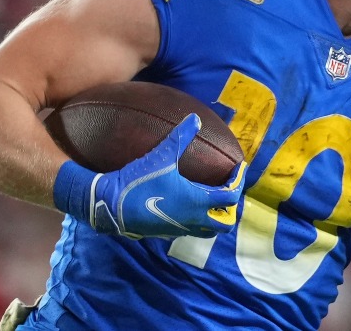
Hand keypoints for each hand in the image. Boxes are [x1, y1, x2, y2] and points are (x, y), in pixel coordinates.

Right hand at [87, 114, 245, 238]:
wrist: (111, 205)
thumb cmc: (139, 181)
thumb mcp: (162, 156)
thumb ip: (180, 137)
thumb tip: (195, 118)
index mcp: (197, 201)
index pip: (230, 196)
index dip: (238, 181)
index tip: (239, 169)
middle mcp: (193, 219)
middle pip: (225, 224)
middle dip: (231, 210)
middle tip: (227, 192)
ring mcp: (180, 229)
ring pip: (208, 232)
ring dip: (215, 219)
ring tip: (212, 203)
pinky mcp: (166, 233)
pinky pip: (190, 231)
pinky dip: (197, 222)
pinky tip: (187, 206)